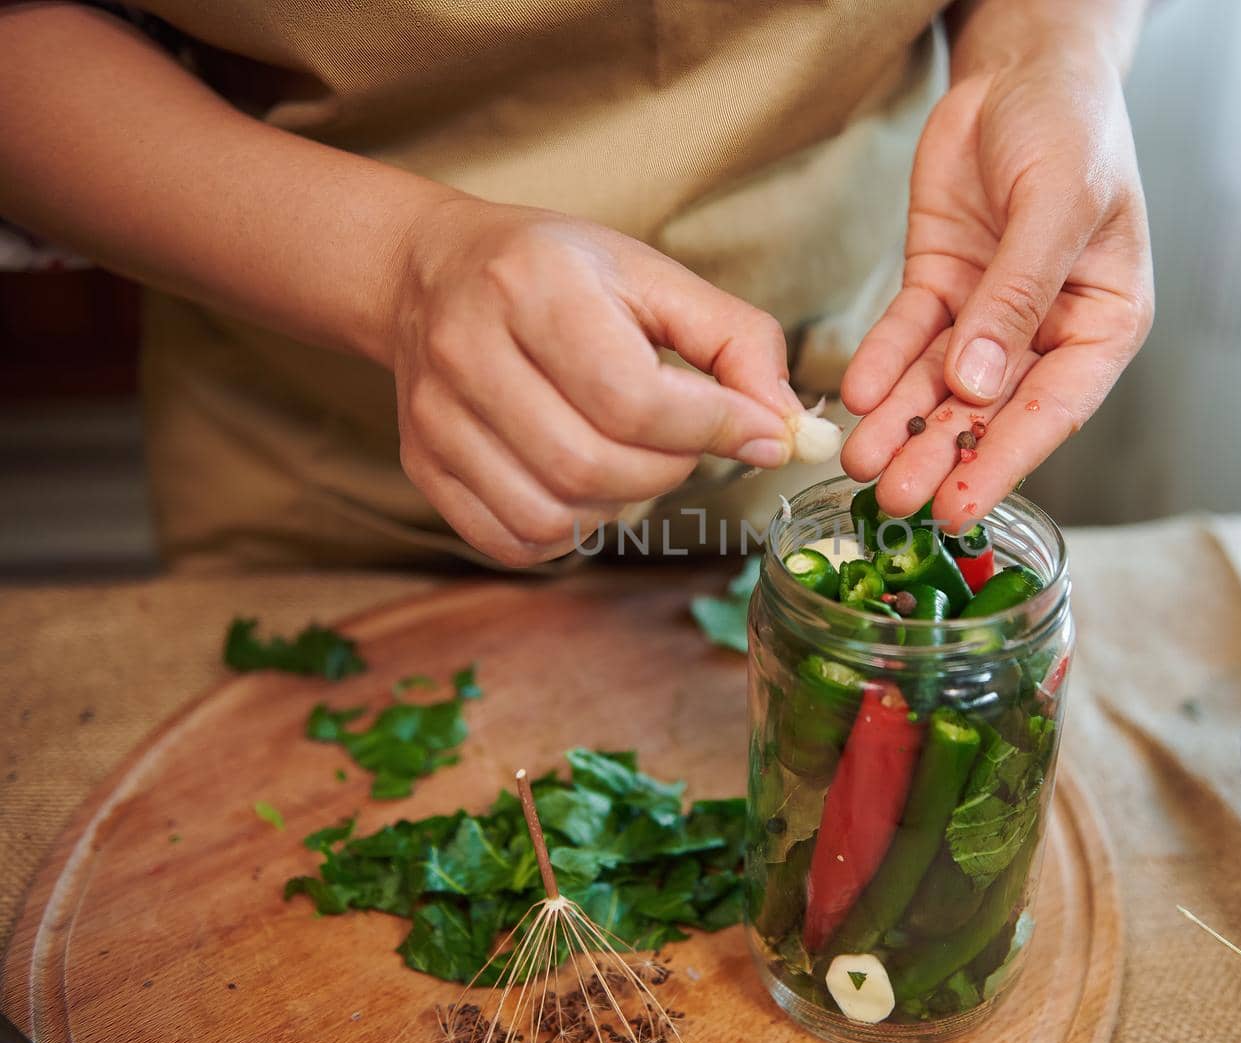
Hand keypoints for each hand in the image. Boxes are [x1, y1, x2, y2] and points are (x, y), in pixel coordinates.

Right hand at [388, 199, 801, 565]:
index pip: (632, 398)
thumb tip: (786, 427)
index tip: (758, 432)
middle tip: (686, 442)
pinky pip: (510, 539)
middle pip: (593, 464)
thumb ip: (735, 342)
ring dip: (619, 505)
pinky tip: (584, 487)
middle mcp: (468, 349)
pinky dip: (567, 533)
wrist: (432, 274)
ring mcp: (435, 415)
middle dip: (668, 469)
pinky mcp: (422, 465)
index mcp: (532, 285)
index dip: (712, 430)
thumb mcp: (654, 277)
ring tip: (632, 459)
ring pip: (552, 512)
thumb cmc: (559, 273)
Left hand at [839, 43, 1152, 525]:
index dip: (1002, 461)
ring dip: (899, 424)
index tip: (958, 507)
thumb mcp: (1057, 206)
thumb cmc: (1072, 129)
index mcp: (1103, 323)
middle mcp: (1046, 331)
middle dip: (936, 455)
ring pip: (939, 385)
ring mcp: (988, 316)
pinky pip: (907, 338)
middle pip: (987, 410)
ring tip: (860, 464)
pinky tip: (858, 396)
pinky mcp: (941, 290)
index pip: (1053, 410)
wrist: (1020, 70)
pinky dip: (882, 366)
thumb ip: (1018, 296)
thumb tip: (977, 383)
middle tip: (891, 500)